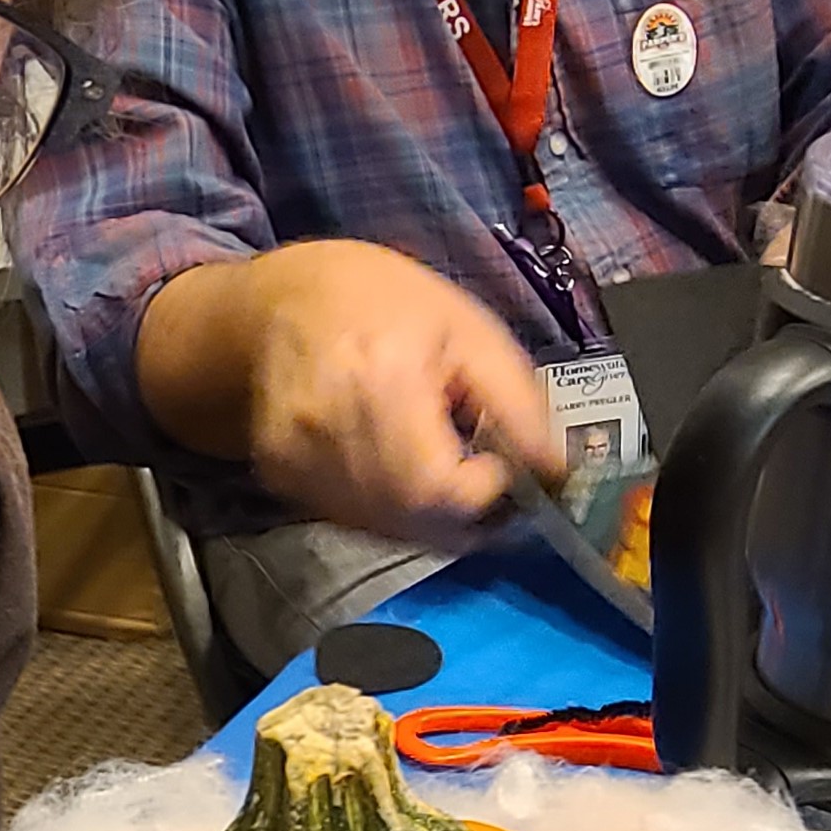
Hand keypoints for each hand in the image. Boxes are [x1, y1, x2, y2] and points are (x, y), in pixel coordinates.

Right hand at [139, 241, 558, 545]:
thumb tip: (555, 472)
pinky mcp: (279, 476)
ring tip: (436, 463)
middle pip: (417, 520)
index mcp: (383, 379)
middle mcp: (329, 428)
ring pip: (386, 529)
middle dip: (464, 513)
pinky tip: (392, 464)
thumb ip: (516, 402)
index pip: (442, 489)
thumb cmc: (380, 301)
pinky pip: (352, 519)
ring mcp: (296, 459)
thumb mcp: (467, 328)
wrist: (275, 303)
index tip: (501, 466)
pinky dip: (387, 509)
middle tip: (483, 480)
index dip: (486, 494)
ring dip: (428, 516)